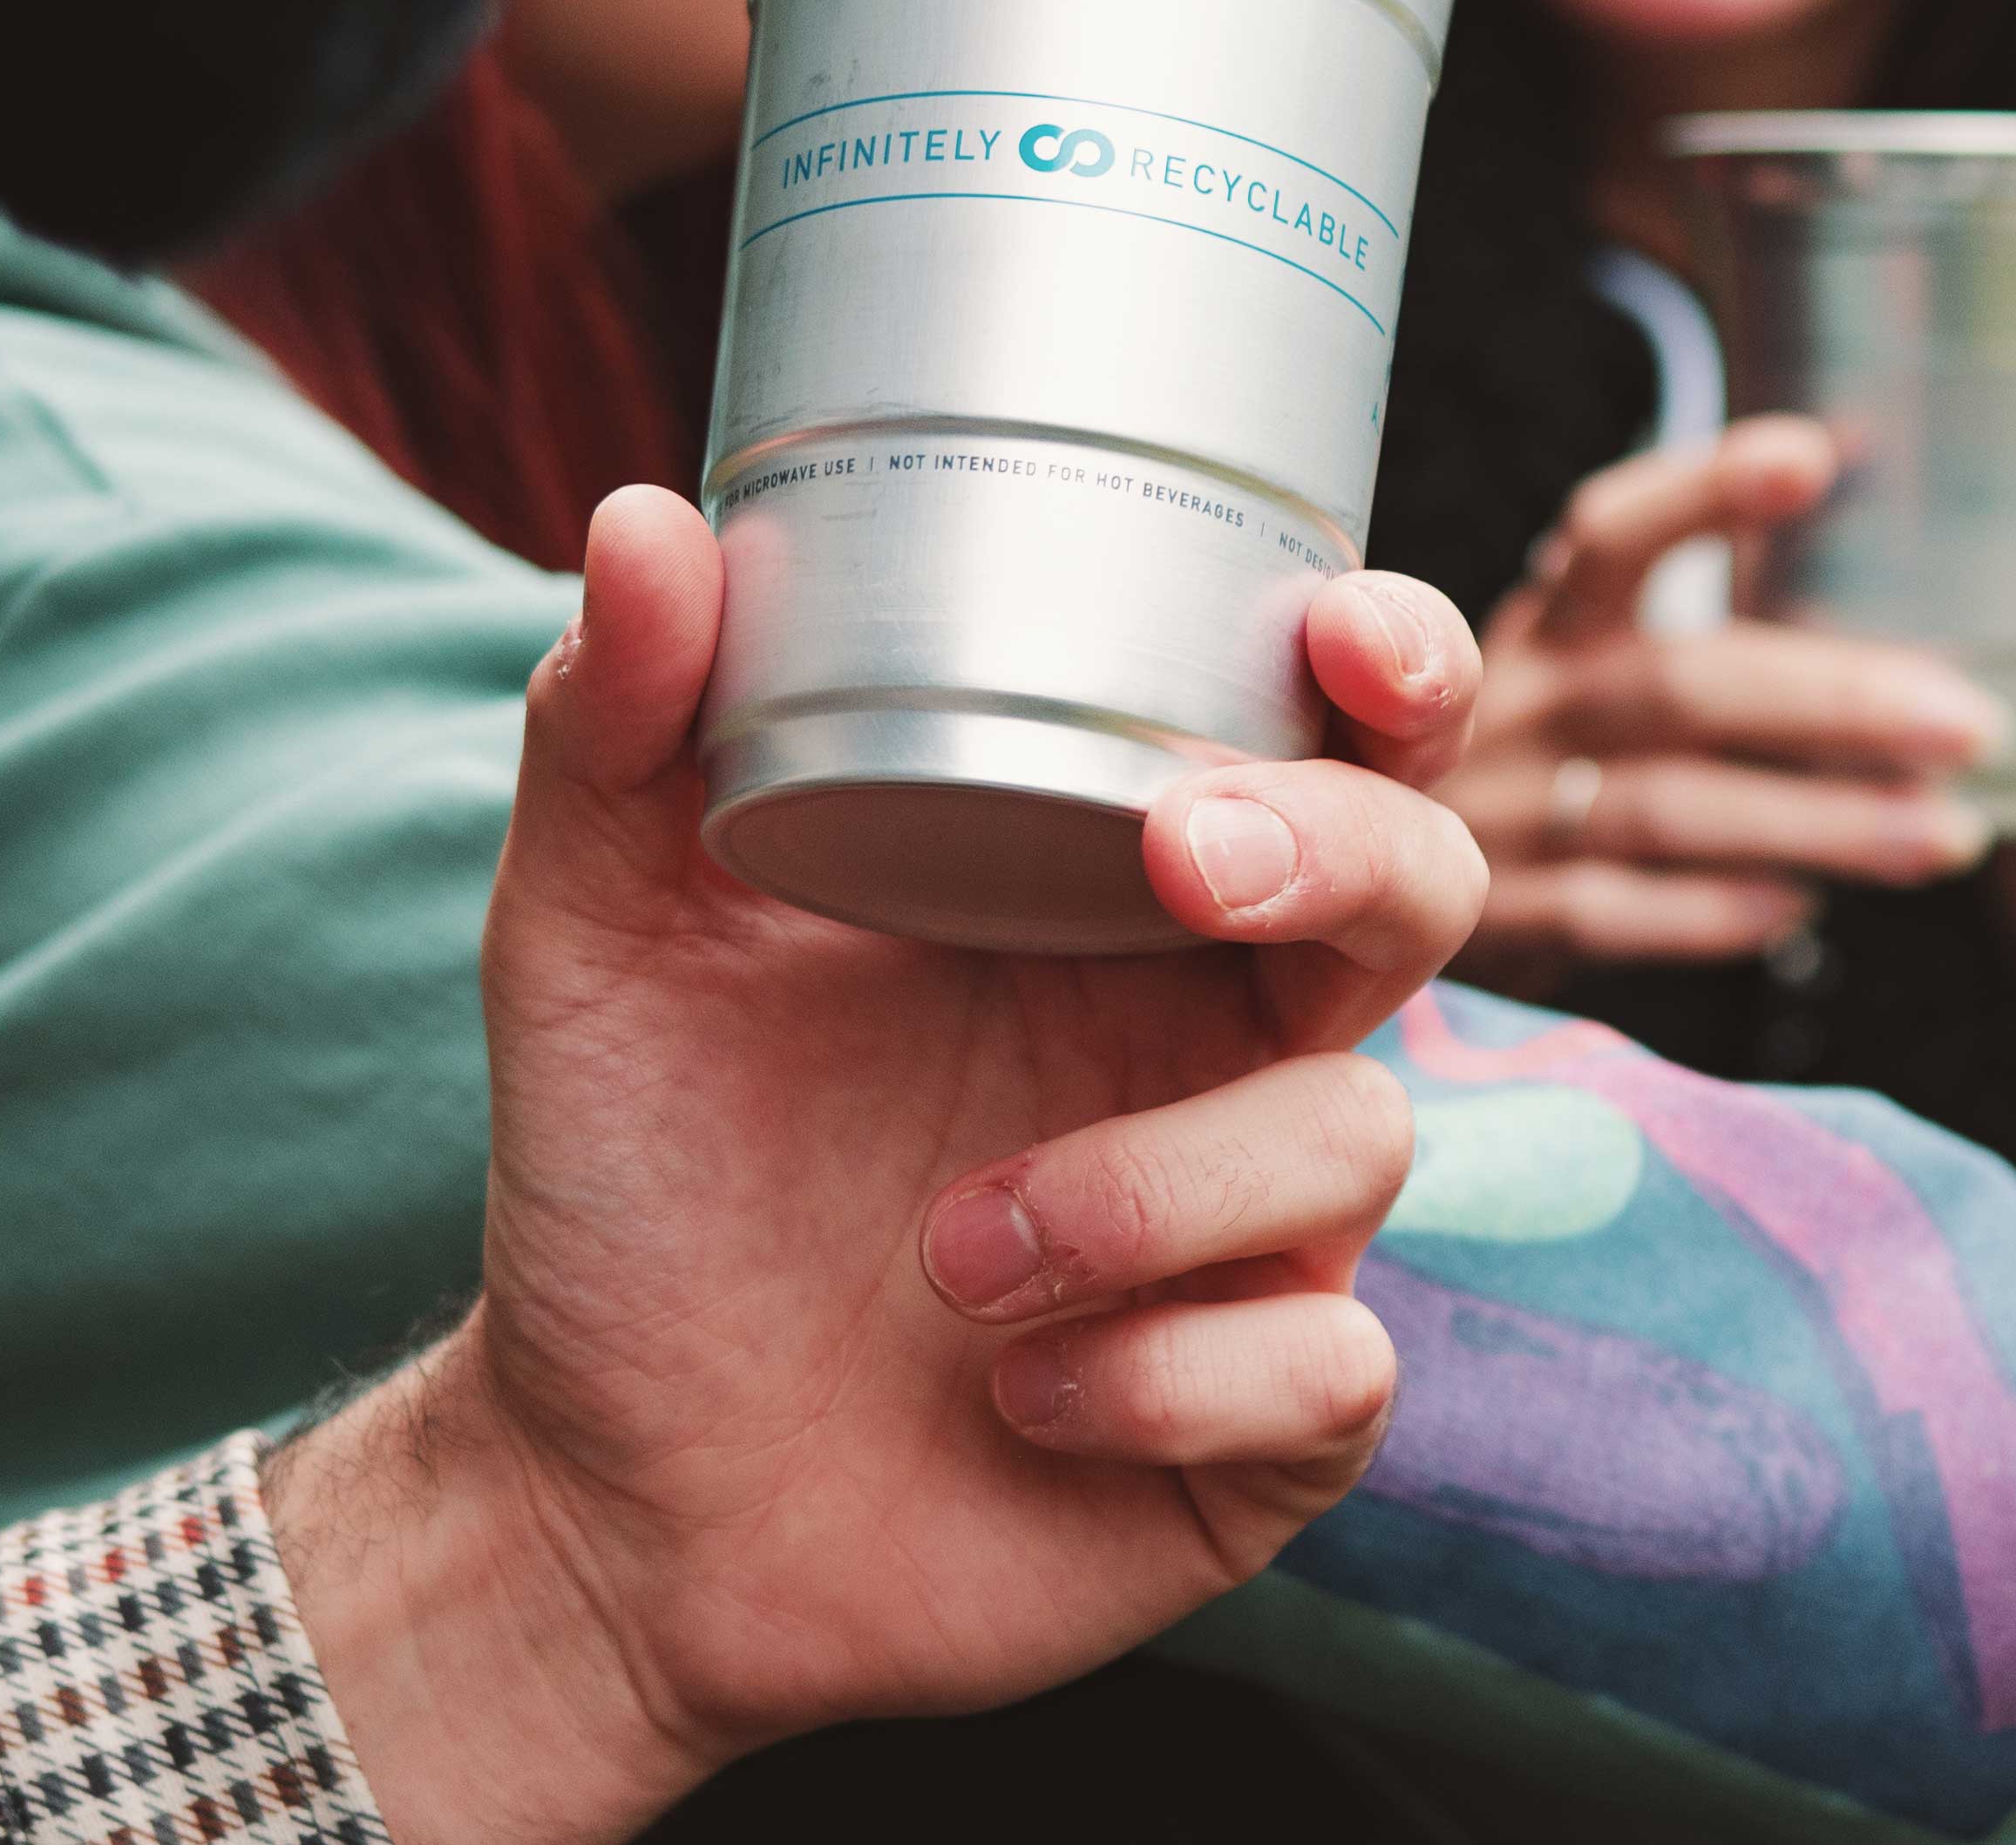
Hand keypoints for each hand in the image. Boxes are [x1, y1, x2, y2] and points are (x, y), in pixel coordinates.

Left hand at [271, 487, 1487, 1844]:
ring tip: (953, 1252)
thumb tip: (645, 518)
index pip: (1323, 737)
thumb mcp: (597, 938)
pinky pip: (1330, 1368)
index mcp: (1112, 892)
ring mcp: (1257, 1235)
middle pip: (1419, 887)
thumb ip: (617, 727)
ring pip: (1357, 1138)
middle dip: (1342, 853)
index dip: (1393, 668)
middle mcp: (1215, 1042)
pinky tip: (1014, 1396)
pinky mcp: (1263, 1423)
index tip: (1346, 639)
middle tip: (1180, 864)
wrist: (600, 1497)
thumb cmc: (636, 1186)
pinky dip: (1166, 1376)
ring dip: (1150, 1184)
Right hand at [1440, 416, 2010, 986]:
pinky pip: (1614, 916)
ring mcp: (1496, 812)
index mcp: (1543, 623)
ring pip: (1674, 810)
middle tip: (1973, 723)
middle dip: (1841, 704)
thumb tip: (1890, 589)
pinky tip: (1801, 910)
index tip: (1812, 457)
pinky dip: (1715, 913)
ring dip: (1823, 825)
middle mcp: (1512, 703)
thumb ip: (1703, 643)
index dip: (1704, 492)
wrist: (1367, 882)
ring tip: (1946, 834)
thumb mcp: (1580, 673)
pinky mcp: (1488, 918)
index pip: (1612, 534)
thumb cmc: (1534, 765)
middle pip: (1687, 687)